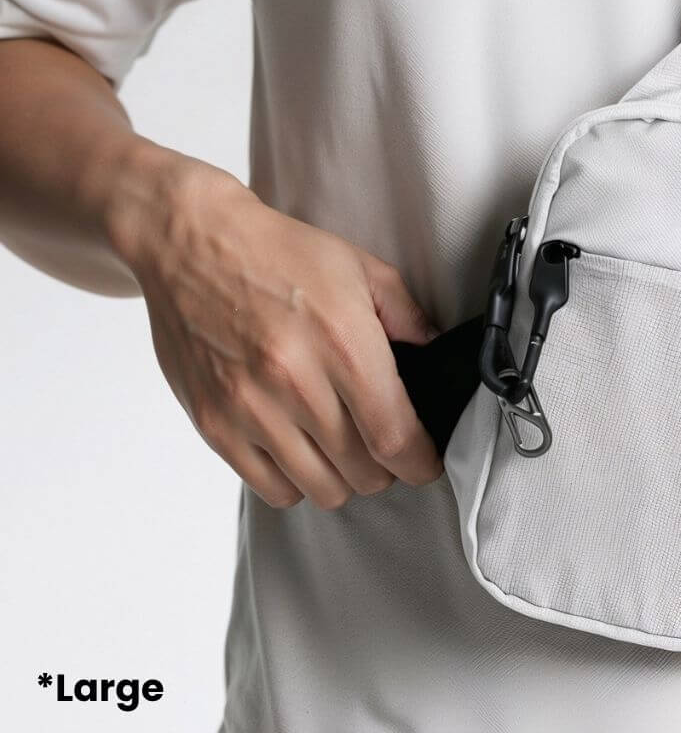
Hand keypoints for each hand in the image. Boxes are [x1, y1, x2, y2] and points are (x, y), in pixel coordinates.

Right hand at [108, 150, 442, 508]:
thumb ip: (408, 316)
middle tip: (382, 447)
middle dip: (384, 468)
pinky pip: (270, 487)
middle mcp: (297, 383)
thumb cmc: (279, 253)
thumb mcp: (361, 268)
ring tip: (342, 451)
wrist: (193, 244)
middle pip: (362, 471)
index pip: (394, 436)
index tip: (424, 463)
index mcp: (344, 345)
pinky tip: (301, 450)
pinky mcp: (214, 424)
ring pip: (320, 488)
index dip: (419, 462)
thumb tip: (436, 355)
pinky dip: (295, 481)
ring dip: (342, 479)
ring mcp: (250, 408)